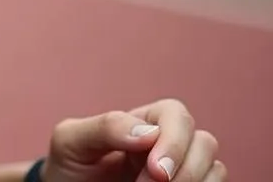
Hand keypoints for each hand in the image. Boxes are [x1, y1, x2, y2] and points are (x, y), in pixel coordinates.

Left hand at [42, 99, 224, 181]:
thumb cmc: (70, 167)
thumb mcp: (71, 141)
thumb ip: (104, 127)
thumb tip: (149, 133)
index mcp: (142, 122)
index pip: (176, 114)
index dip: (173, 141)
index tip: (156, 172)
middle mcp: (167, 145)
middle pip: (204, 141)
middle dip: (186, 166)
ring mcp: (180, 172)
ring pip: (216, 169)